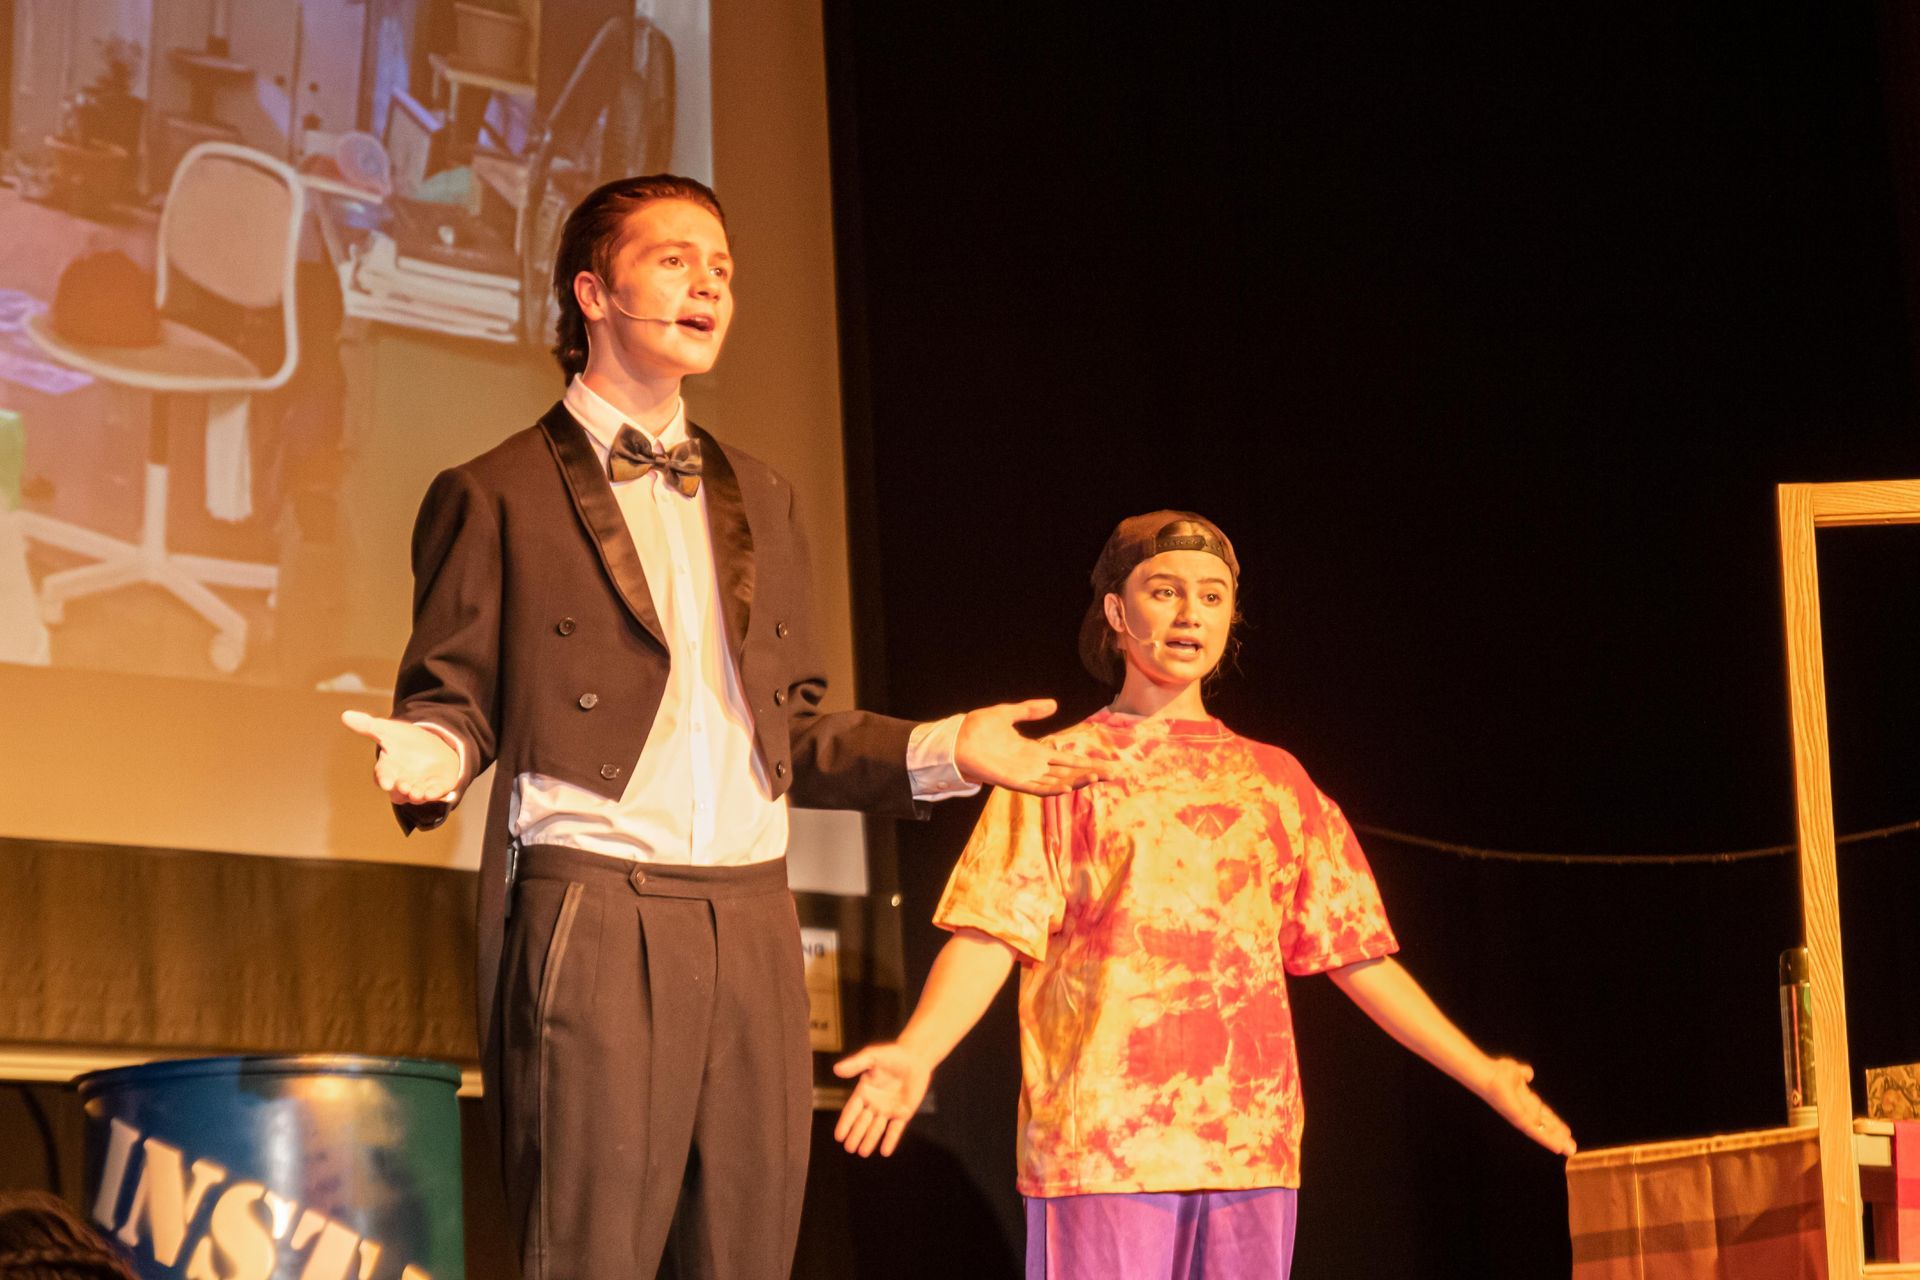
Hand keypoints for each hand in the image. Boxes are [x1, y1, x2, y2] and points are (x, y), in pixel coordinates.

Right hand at [340, 710, 461, 805]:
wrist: (432, 745)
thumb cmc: (405, 741)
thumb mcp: (388, 730)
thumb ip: (368, 725)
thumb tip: (345, 715)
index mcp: (388, 769)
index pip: (383, 776)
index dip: (384, 779)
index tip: (386, 783)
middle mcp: (402, 781)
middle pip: (398, 790)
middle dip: (400, 789)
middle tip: (404, 786)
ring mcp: (419, 786)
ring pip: (415, 796)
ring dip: (416, 796)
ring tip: (417, 793)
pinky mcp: (437, 787)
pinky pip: (435, 794)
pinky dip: (435, 795)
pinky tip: (434, 793)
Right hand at [832, 1042, 932, 1156]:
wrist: (915, 1058)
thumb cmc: (891, 1055)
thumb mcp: (872, 1057)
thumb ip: (855, 1064)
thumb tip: (836, 1069)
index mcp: (864, 1092)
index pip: (851, 1111)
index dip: (845, 1123)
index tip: (838, 1136)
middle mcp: (874, 1104)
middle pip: (862, 1123)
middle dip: (856, 1135)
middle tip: (849, 1148)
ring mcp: (888, 1110)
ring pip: (877, 1128)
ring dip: (870, 1140)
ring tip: (862, 1152)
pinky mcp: (903, 1113)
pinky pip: (895, 1129)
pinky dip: (890, 1140)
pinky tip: (885, 1151)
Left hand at [955, 699, 1110, 795]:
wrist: (955, 739)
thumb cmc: (977, 728)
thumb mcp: (1008, 713)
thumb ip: (1030, 710)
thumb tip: (1054, 704)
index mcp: (1034, 751)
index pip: (1067, 758)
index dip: (1087, 762)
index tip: (1107, 765)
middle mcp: (1033, 766)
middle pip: (1069, 772)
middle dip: (1091, 773)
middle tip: (1115, 774)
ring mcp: (1024, 775)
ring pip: (1057, 781)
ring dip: (1077, 780)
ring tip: (1098, 777)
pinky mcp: (1013, 781)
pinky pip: (1037, 788)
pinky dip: (1053, 788)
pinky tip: (1069, 785)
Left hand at [1478, 1057, 1576, 1155]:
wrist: (1490, 1074)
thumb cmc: (1499, 1072)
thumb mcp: (1517, 1072)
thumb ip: (1524, 1073)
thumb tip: (1529, 1073)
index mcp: (1526, 1101)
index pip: (1545, 1115)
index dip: (1556, 1123)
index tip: (1568, 1132)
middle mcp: (1525, 1111)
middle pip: (1545, 1126)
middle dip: (1558, 1136)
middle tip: (1572, 1147)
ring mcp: (1522, 1117)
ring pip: (1543, 1132)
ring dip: (1556, 1140)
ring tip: (1569, 1150)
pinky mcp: (1519, 1120)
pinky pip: (1536, 1132)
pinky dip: (1547, 1140)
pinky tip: (1557, 1147)